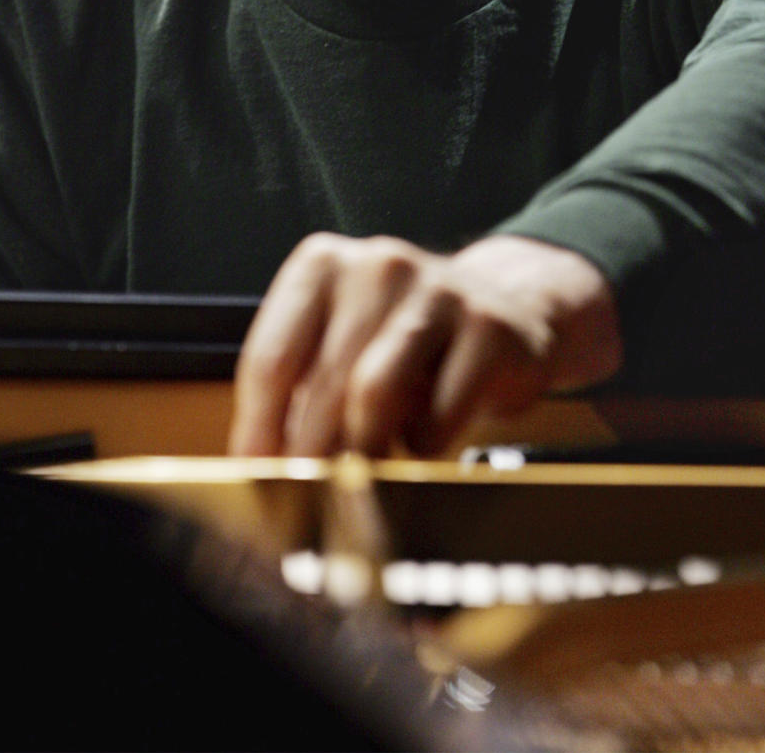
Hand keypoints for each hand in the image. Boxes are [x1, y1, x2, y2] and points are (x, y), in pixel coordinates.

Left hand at [228, 232, 622, 456]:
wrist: (509, 311)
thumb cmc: (405, 341)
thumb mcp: (343, 344)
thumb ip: (299, 391)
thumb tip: (263, 468)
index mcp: (323, 263)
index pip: (270, 358)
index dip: (258, 430)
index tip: (255, 479)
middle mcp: (379, 264)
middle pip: (321, 383)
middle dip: (309, 455)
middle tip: (306, 502)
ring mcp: (439, 290)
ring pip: (374, 393)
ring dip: (363, 452)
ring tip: (363, 477)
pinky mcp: (490, 328)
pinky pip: (441, 412)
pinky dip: (424, 444)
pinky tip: (423, 439)